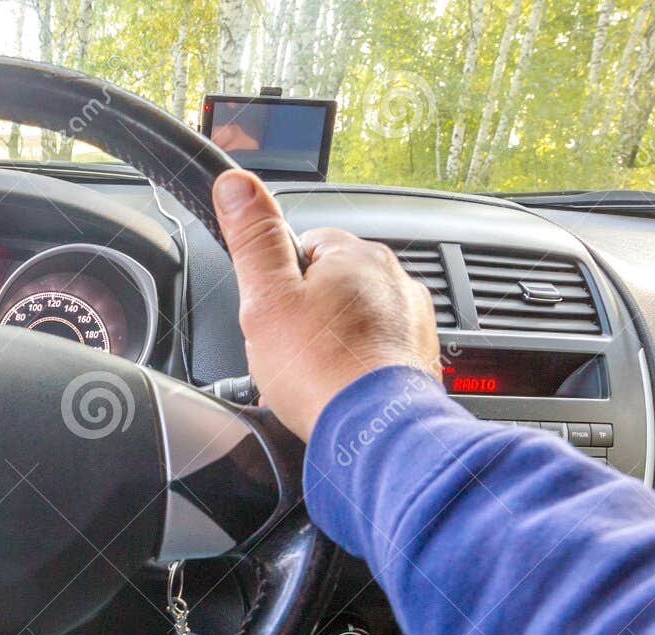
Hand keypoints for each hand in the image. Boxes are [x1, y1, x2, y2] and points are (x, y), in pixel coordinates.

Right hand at [211, 169, 440, 440]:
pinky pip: (378, 351)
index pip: (305, 247)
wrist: (373, 430)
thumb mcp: (266, 298)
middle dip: (309, 313)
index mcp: (354, 254)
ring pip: (357, 319)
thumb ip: (252, 239)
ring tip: (315, 373)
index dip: (279, 283)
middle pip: (332, 284)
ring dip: (336, 341)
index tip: (271, 312)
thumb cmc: (321, 369)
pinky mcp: (419, 356)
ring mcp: (412, 318)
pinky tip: (341, 388)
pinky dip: (359, 367)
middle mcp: (392, 278)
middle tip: (289, 349)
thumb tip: (236, 184)